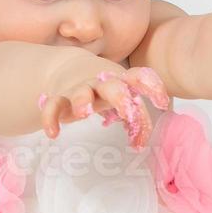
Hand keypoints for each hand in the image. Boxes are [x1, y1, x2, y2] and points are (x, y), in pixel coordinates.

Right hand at [38, 64, 170, 149]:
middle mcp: (101, 83)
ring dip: (82, 101)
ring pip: (80, 92)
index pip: (139, 79)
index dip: (151, 87)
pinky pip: (53, 106)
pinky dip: (50, 117)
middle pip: (111, 86)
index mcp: (121, 81)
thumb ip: (136, 119)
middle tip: (126, 111)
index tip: (161, 103)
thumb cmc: (106, 89)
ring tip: (82, 113)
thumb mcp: (122, 99)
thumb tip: (140, 143)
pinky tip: (53, 133)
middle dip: (119, 96)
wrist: (70, 68)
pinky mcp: (60, 98)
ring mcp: (80, 89)